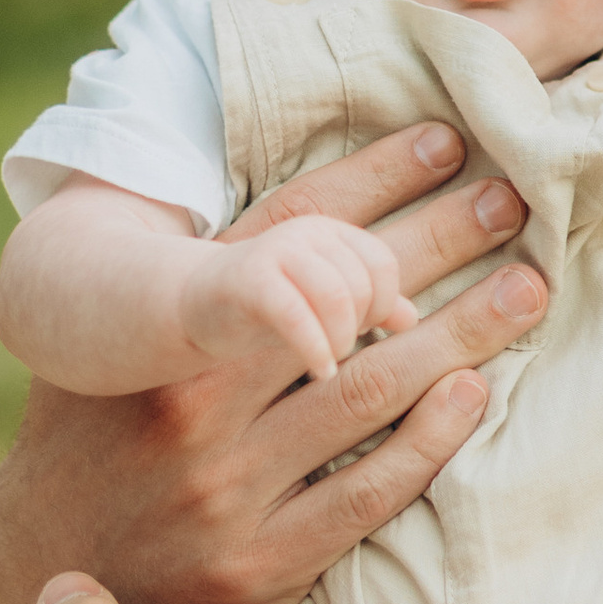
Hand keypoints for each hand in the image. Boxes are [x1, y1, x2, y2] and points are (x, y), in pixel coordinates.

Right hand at [0, 122, 548, 603]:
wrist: (40, 569)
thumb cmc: (93, 436)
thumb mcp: (107, 344)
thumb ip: (183, 282)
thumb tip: (286, 204)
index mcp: (165, 337)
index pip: (285, 235)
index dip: (371, 181)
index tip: (446, 141)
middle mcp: (195, 407)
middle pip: (347, 303)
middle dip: (439, 242)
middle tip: (514, 198)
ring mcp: (229, 490)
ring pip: (371, 391)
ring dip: (462, 333)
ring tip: (526, 286)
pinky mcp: (259, 565)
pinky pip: (365, 494)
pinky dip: (428, 440)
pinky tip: (475, 393)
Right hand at [178, 215, 417, 385]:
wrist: (190, 306)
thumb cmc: (266, 309)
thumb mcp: (323, 302)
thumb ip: (369, 305)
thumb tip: (412, 319)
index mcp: (332, 232)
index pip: (384, 264)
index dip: (382, 304)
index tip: (364, 331)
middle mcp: (307, 233)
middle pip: (365, 281)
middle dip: (361, 324)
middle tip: (342, 348)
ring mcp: (276, 253)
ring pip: (339, 294)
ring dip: (342, 338)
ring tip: (330, 359)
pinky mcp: (247, 283)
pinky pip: (297, 315)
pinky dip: (316, 349)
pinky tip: (320, 370)